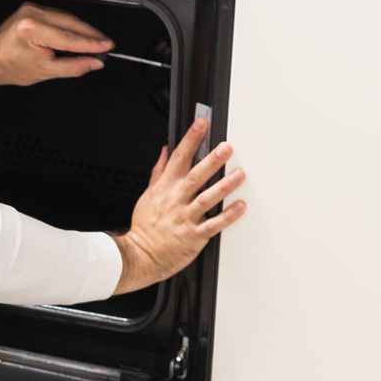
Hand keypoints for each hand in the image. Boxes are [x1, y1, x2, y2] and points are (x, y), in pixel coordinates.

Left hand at [0, 3, 112, 87]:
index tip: (107, 47)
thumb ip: (73, 67)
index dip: (92, 43)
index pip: (70, 37)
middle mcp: (33, 14)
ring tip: (96, 43)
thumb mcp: (44, 72)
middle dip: (91, 35)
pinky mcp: (32, 9)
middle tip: (106, 45)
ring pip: (67, 18)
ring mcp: (32, 9)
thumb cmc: (7, 67)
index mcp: (33, 29)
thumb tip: (94, 62)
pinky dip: (71, 26)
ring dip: (82, 30)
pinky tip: (80, 36)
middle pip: (71, 23)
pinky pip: (58, 16)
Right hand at [111, 119, 247, 293]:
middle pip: (195, 176)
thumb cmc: (145, 228)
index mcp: (165, 188)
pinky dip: (228, 215)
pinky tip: (240, 206)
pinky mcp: (194, 236)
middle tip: (226, 148)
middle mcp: (176, 200)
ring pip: (207, 199)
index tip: (202, 124)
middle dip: (211, 161)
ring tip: (239, 174)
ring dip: (224, 186)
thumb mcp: (147, 195)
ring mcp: (185, 218)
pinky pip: (213, 224)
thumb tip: (164, 152)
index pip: (178, 158)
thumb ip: (158, 172)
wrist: (140, 256)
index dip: (191, 139)